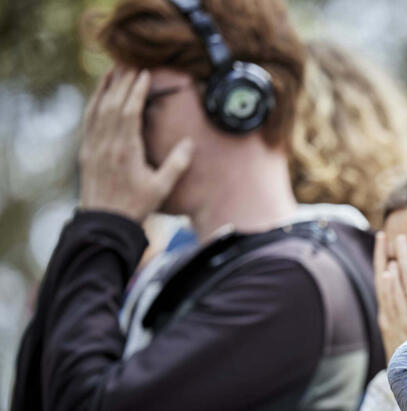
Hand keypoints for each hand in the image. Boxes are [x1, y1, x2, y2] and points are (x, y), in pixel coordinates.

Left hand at [79, 68, 194, 222]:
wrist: (105, 222)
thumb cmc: (136, 206)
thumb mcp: (161, 188)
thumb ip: (177, 164)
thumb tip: (191, 143)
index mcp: (126, 150)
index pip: (129, 111)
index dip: (136, 90)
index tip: (143, 73)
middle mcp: (107, 144)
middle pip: (113, 104)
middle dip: (122, 82)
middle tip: (131, 63)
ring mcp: (93, 146)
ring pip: (98, 109)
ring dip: (106, 87)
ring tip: (114, 70)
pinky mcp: (86, 151)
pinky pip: (88, 120)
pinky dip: (94, 102)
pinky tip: (99, 93)